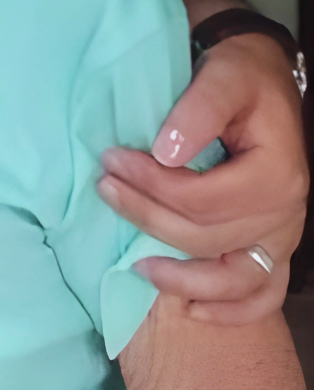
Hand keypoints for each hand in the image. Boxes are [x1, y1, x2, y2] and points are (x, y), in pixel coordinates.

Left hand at [97, 33, 307, 321]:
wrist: (263, 81)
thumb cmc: (241, 77)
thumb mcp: (222, 77)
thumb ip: (197, 110)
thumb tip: (166, 154)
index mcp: (277, 174)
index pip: (202, 198)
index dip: (150, 185)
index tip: (111, 161)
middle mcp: (286, 214)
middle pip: (206, 237)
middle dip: (147, 216)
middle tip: (104, 188)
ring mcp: (282, 237)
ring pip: (231, 277)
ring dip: (182, 278)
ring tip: (136, 264)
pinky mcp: (275, 248)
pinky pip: (262, 294)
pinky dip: (231, 310)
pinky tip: (192, 311)